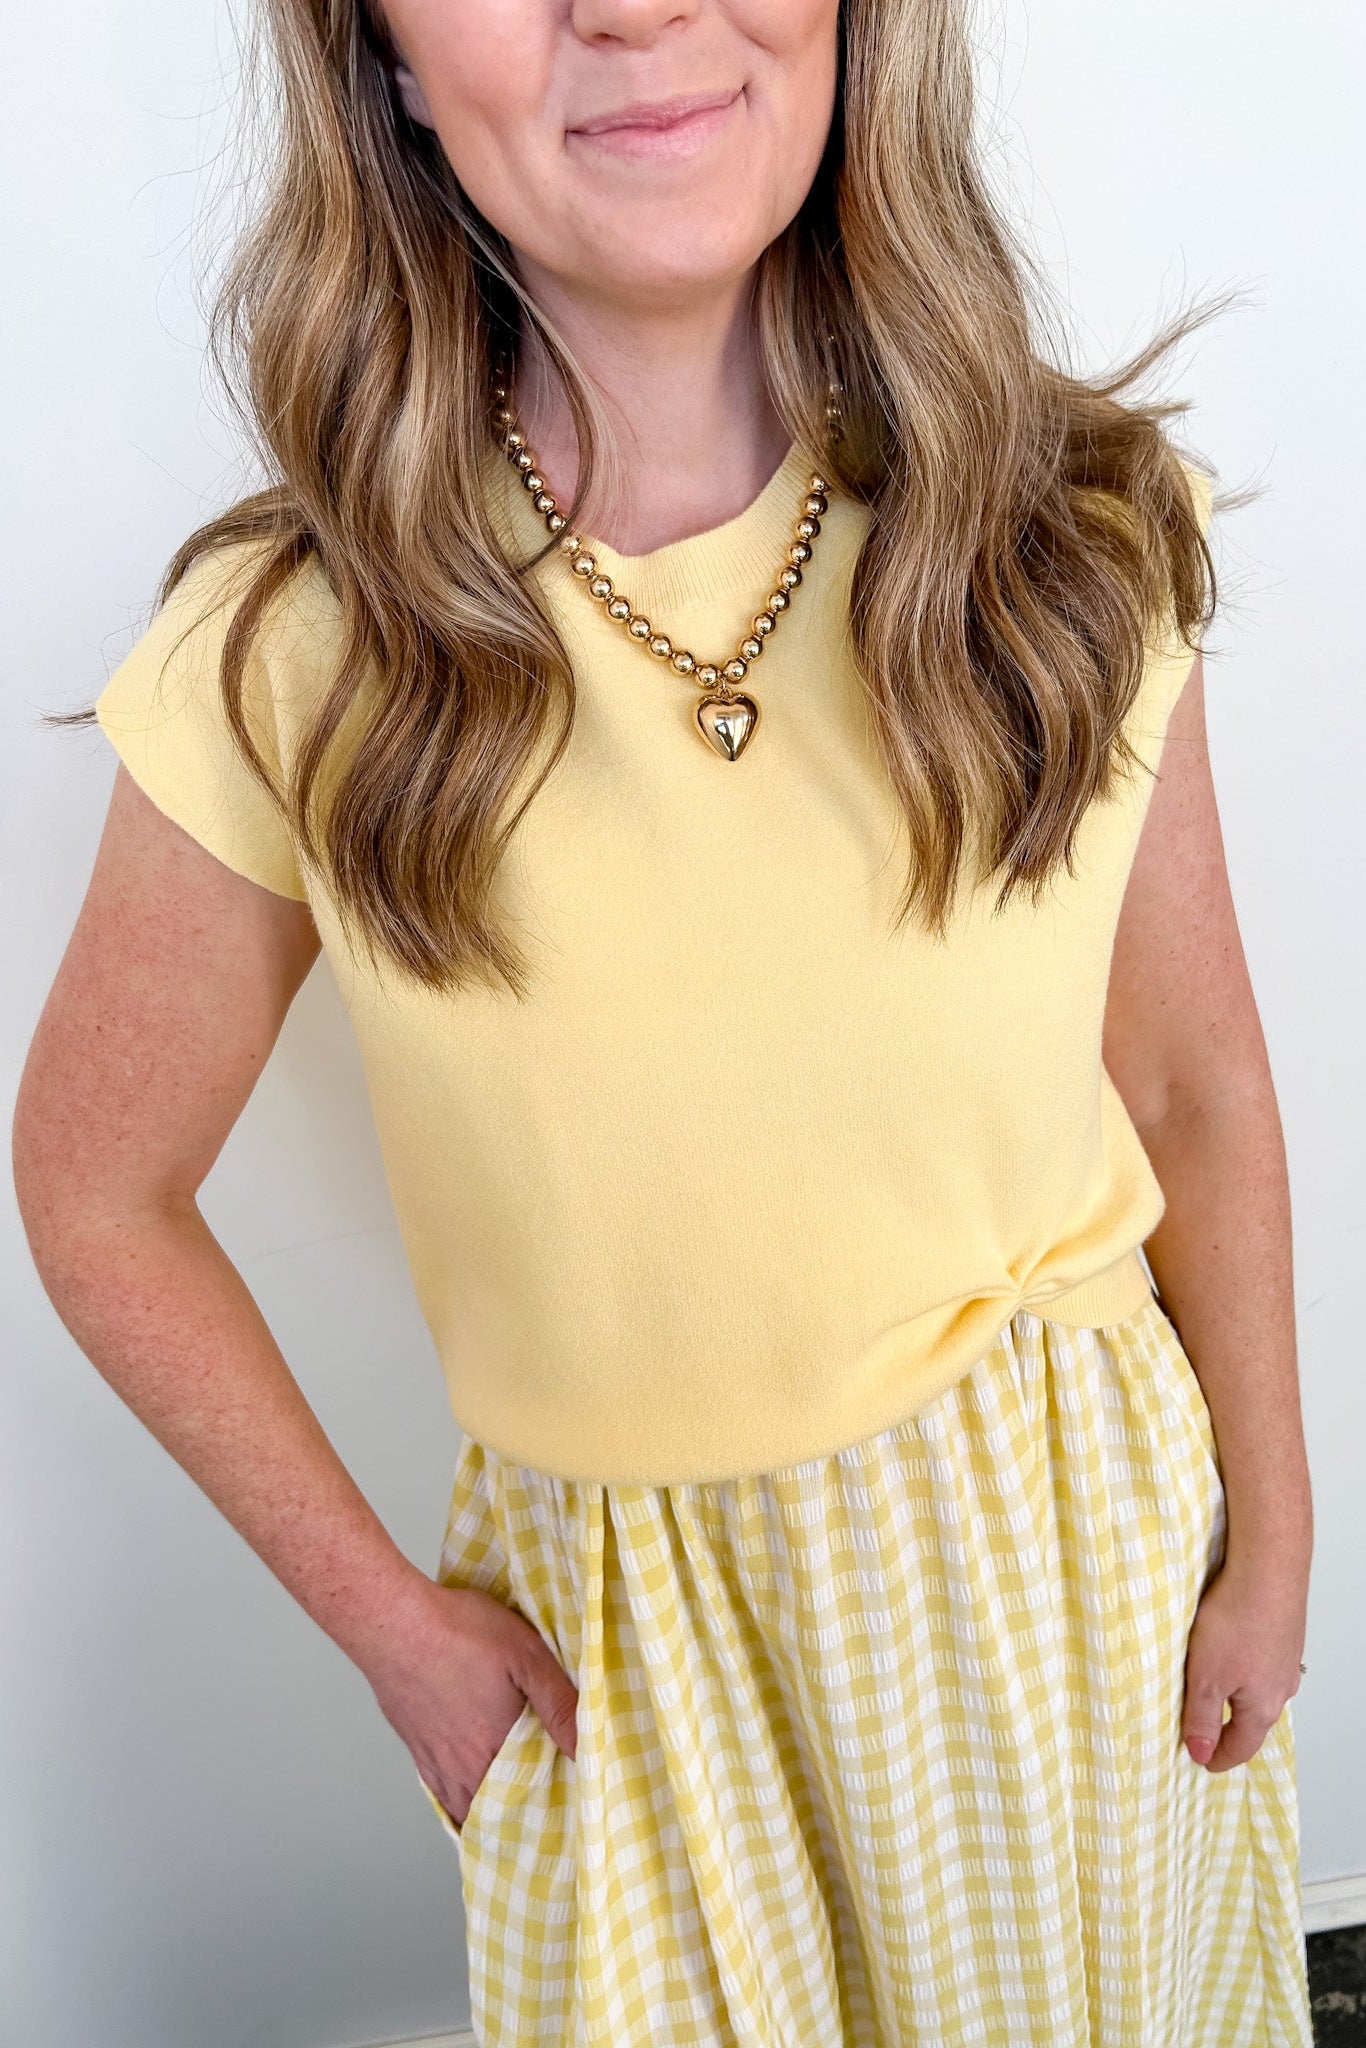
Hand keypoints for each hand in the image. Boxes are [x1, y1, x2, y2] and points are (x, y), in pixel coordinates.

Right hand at [362, 1577, 578, 1826]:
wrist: (396, 1623)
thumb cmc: (461, 1632)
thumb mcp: (526, 1655)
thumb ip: (558, 1702)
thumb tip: (585, 1748)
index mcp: (496, 1747)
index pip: (528, 1797)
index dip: (548, 1803)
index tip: (566, 1806)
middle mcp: (464, 1765)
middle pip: (495, 1809)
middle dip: (518, 1814)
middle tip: (542, 1814)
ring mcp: (434, 1759)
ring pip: (464, 1805)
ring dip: (486, 1811)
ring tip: (508, 1814)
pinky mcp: (414, 1746)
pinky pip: (439, 1792)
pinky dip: (456, 1801)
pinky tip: (466, 1795)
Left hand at [1181, 1556, 1305, 1771]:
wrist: (1268, 1571)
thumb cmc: (1238, 1622)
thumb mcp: (1206, 1678)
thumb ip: (1202, 1717)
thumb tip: (1200, 1753)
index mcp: (1262, 1707)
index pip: (1241, 1747)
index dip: (1218, 1757)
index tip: (1203, 1762)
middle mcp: (1280, 1687)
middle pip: (1253, 1721)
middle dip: (1229, 1730)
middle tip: (1207, 1735)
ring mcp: (1285, 1659)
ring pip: (1259, 1690)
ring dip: (1237, 1697)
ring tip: (1216, 1696)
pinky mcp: (1283, 1634)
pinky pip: (1261, 1662)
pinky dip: (1244, 1668)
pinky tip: (1231, 1654)